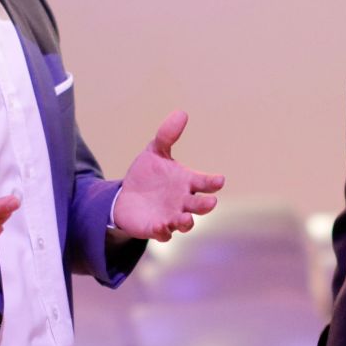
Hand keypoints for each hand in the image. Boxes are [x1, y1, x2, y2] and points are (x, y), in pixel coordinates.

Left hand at [113, 110, 225, 242]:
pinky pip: (163, 233)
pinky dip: (163, 231)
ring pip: (185, 223)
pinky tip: (160, 225)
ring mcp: (171, 216)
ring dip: (186, 221)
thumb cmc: (147, 175)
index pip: (206, 183)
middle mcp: (184, 201)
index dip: (213, 182)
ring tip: (185, 218)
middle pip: (200, 205)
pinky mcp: (156, 228)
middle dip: (205, 204)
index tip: (219, 180)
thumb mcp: (155, 152)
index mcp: (187, 182)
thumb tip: (182, 112)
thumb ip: (167, 135)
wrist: (126, 197)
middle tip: (211, 202)